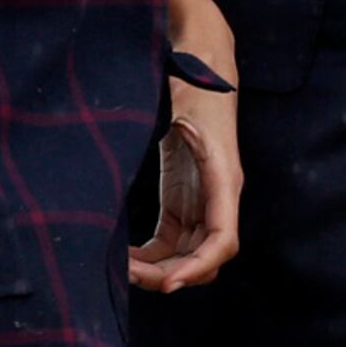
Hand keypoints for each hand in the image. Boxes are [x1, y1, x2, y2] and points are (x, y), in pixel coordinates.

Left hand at [133, 0, 244, 291]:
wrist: (204, 62)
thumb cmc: (195, 79)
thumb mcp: (183, 102)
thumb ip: (175, 116)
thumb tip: (168, 118)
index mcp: (224, 178)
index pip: (224, 240)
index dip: (198, 267)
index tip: (168, 284)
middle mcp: (220, 195)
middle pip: (205, 258)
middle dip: (170, 275)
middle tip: (128, 276)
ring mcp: (203, 199)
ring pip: (190, 255)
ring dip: (160, 270)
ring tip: (121, 268)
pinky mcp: (185, 198)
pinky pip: (174, 241)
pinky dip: (153, 256)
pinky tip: (126, 257)